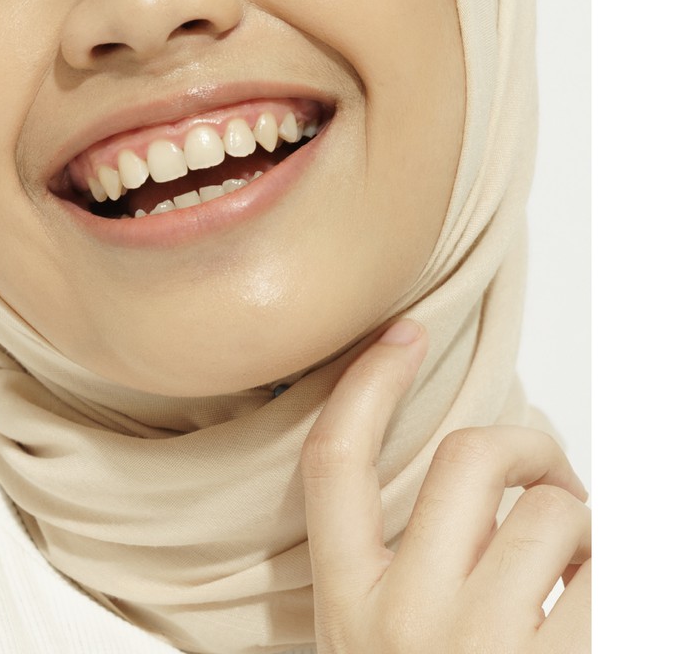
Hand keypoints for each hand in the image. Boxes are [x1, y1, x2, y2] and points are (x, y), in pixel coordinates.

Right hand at [301, 320, 590, 652]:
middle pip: (467, 458)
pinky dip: (623, 568)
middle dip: (529, 447)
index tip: (404, 336)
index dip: (367, 383)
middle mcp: (407, 622)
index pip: (334, 465)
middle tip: (554, 479)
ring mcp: (482, 645)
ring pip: (554, 511)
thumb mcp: (378, 646)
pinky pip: (614, 570)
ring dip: (588, 530)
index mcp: (350, 610)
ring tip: (587, 574)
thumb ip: (410, 575)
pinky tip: (606, 603)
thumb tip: (485, 503)